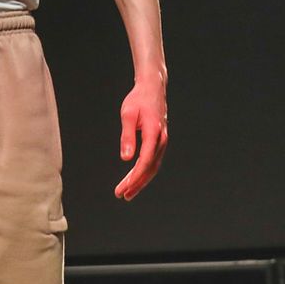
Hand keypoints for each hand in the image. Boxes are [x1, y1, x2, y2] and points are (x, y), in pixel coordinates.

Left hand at [114, 78, 168, 200]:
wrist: (153, 88)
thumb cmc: (138, 100)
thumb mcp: (127, 115)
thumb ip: (127, 136)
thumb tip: (125, 159)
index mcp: (153, 132)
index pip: (145, 161)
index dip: (135, 177)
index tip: (124, 188)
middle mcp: (161, 139)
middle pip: (150, 168)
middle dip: (137, 184)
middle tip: (122, 195)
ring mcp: (162, 141)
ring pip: (153, 166)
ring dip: (140, 180)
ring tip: (126, 192)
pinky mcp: (160, 141)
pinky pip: (153, 160)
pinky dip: (144, 172)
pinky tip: (134, 178)